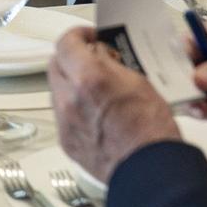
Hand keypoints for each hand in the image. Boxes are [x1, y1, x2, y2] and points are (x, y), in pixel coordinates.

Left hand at [46, 29, 179, 182]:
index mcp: (90, 79)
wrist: (149, 170)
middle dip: (71, 58)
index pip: (66, 43)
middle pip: (55, 64)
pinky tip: (94, 112)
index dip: (78, 36)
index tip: (89, 38)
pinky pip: (61, 114)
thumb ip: (112, 65)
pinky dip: (73, 107)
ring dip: (70, 83)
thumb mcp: (139, 82)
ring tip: (95, 89)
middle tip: (91, 59)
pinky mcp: (65, 140)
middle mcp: (70, 99)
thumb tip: (100, 54)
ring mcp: (64, 121)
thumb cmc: (152, 131)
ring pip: (56, 89)